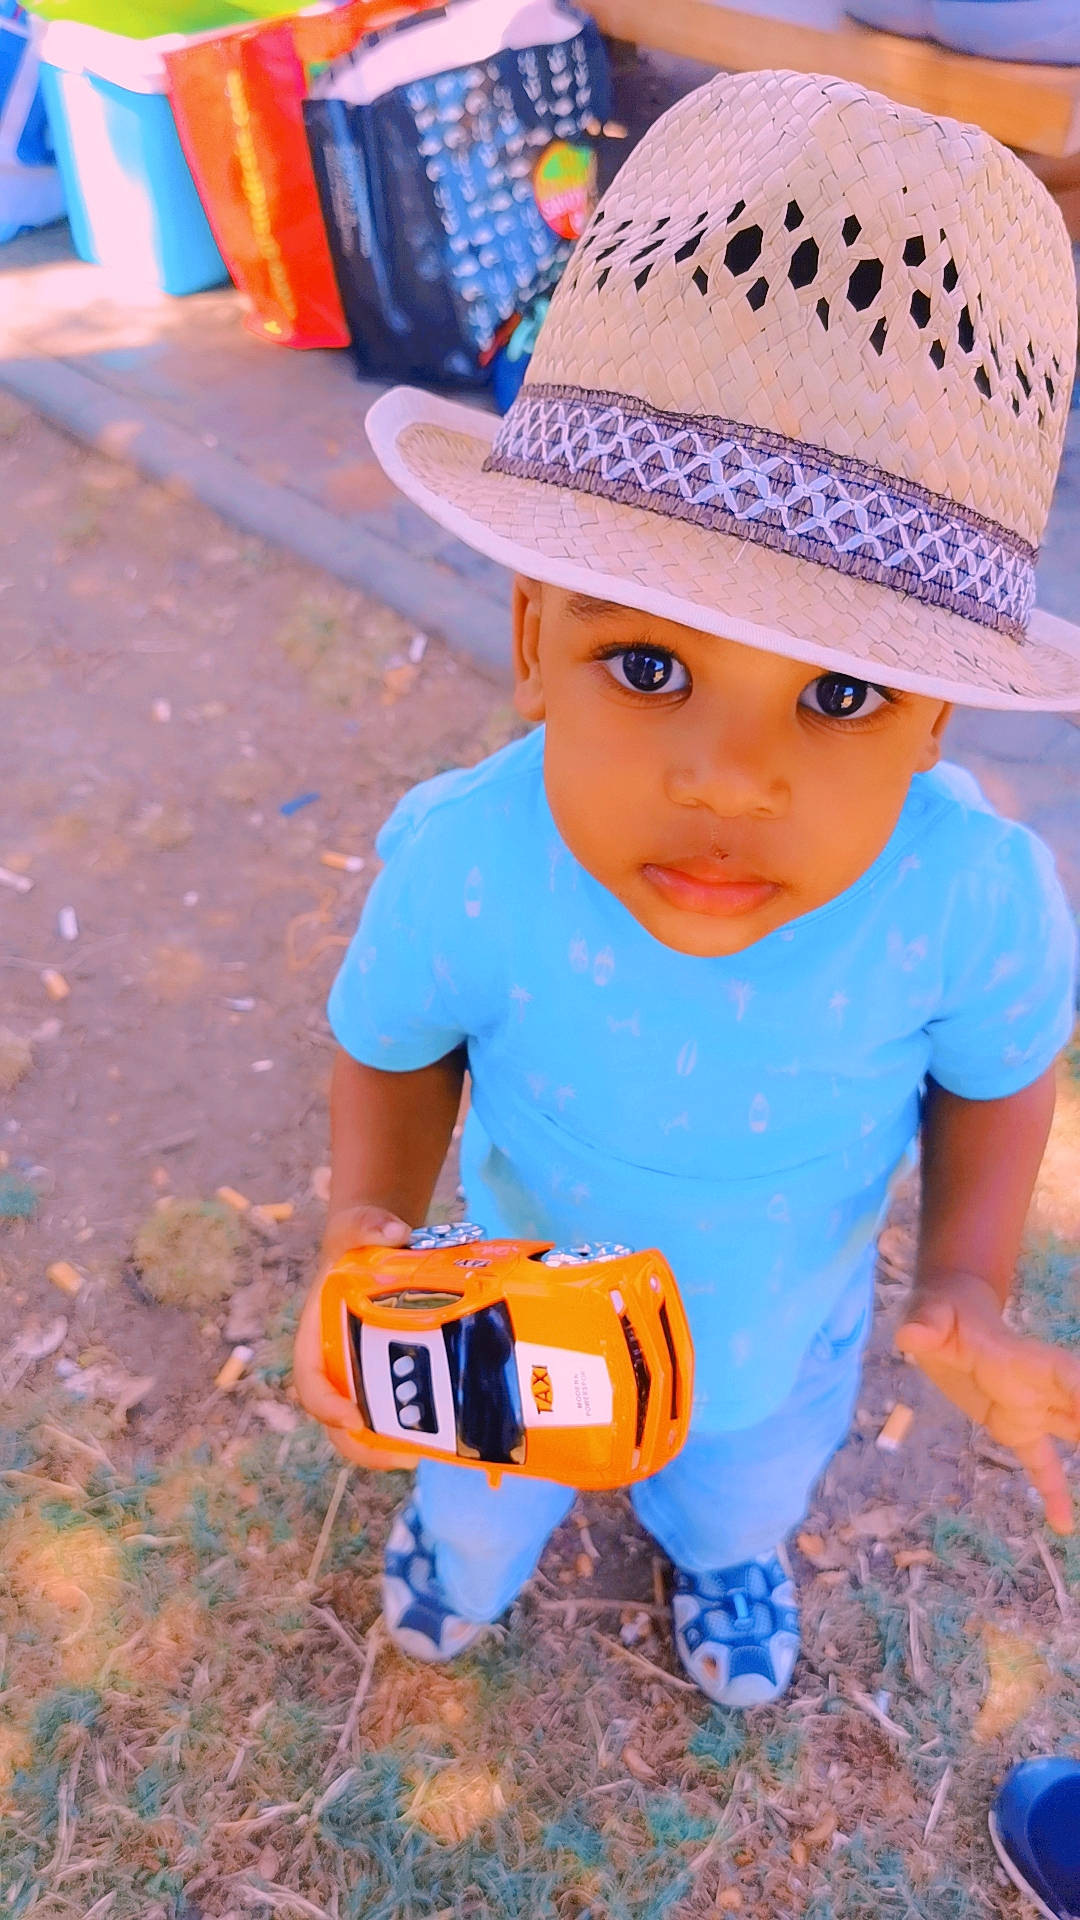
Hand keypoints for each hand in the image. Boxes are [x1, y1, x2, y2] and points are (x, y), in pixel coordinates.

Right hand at [292, 1204, 416, 1471]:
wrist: (380, 1243)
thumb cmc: (358, 1239)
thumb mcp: (356, 1226)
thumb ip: (368, 1224)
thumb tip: (395, 1231)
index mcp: (316, 1339)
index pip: (310, 1383)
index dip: (325, 1404)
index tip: (351, 1415)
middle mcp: (338, 1366)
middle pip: (338, 1422)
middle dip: (364, 1446)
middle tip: (404, 1456)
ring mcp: (364, 1376)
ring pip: (369, 1427)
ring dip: (392, 1446)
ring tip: (431, 1451)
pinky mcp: (393, 1376)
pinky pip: (397, 1410)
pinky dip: (416, 1425)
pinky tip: (449, 1431)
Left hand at [896, 1272, 1079, 1533]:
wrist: (947, 1317)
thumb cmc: (941, 1311)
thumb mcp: (928, 1313)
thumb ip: (923, 1325)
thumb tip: (909, 1336)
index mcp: (1028, 1361)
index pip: (1071, 1378)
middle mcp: (1043, 1387)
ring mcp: (1034, 1409)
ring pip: (1078, 1437)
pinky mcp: (1017, 1429)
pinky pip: (1044, 1465)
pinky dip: (1056, 1492)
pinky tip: (1063, 1526)